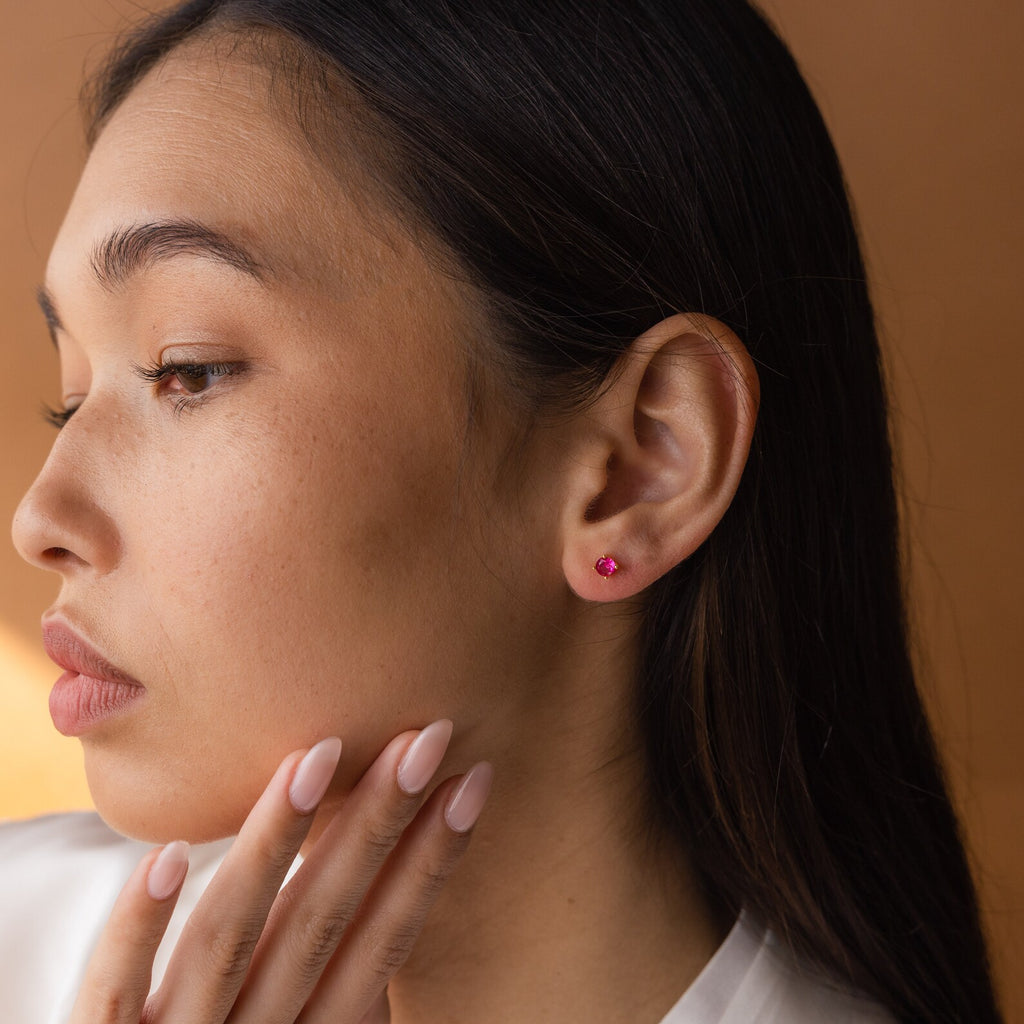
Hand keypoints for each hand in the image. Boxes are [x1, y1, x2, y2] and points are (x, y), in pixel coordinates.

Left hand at [69, 721, 492, 1022]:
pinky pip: (115, 992)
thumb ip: (335, 994)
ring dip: (276, 841)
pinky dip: (141, 927)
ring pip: (231, 935)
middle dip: (377, 825)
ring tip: (317, 754)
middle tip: (424, 739)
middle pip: (323, 920)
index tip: (471, 781)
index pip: (384, 941)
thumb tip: (391, 904)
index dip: (432, 862)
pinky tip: (168, 854)